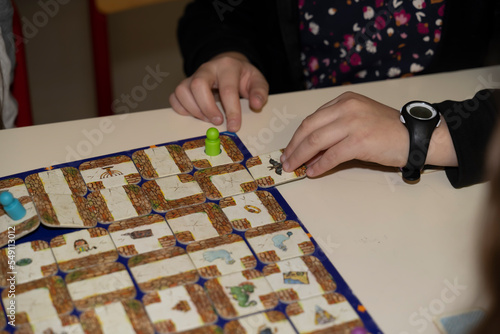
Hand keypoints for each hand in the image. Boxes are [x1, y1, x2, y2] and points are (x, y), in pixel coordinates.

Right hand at [169, 52, 268, 131]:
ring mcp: (193, 76)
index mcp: (227, 66)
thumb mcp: (257, 81)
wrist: (229, 67)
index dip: (231, 110)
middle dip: (207, 108)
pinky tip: (196, 115)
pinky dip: (182, 109)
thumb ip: (259, 92)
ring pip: (182, 90)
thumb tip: (256, 104)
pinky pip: (174, 97)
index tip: (234, 126)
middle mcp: (207, 68)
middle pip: (198, 85)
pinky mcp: (184, 85)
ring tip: (208, 119)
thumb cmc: (242, 77)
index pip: (227, 89)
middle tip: (217, 122)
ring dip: (194, 110)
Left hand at [281, 92, 456, 176]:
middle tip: (285, 160)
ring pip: (316, 141)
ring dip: (301, 156)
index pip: (312, 118)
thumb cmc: (388, 130)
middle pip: (309, 128)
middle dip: (294, 146)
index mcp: (344, 100)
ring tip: (293, 167)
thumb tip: (312, 150)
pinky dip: (319, 165)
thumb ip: (336, 128)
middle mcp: (347, 108)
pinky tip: (313, 172)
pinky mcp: (360, 141)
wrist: (416, 136)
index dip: (298, 136)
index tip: (290, 148)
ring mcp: (353, 123)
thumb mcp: (359, 119)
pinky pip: (332, 155)